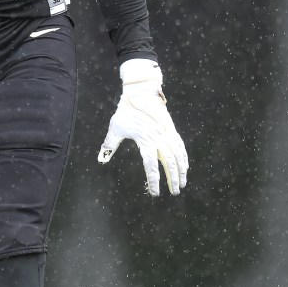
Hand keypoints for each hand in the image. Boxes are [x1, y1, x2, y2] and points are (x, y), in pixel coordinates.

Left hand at [98, 58, 187, 196]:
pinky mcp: (171, 129)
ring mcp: (167, 134)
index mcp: (145, 141)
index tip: (156, 193)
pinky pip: (180, 146)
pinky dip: (184, 157)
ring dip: (182, 171)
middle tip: (174, 193)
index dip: (154, 181)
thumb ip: (110, 144)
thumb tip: (101, 159)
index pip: (151, 166)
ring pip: (178, 156)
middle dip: (172, 179)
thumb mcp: (115, 127)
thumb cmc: (126, 111)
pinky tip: (185, 165)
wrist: (140, 92)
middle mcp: (159, 139)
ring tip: (182, 183)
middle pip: (169, 164)